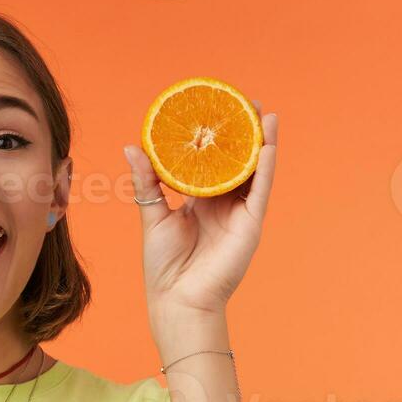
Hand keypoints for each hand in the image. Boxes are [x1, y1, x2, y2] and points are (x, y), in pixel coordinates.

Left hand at [123, 102, 277, 317]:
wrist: (178, 299)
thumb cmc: (164, 266)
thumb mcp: (153, 215)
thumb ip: (147, 181)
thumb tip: (132, 146)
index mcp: (202, 202)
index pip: (213, 163)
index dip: (216, 138)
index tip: (216, 110)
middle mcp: (224, 205)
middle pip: (238, 161)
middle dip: (243, 133)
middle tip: (244, 102)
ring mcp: (240, 214)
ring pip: (255, 171)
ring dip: (262, 142)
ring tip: (264, 113)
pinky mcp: (250, 225)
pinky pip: (261, 190)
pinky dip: (266, 167)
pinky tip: (268, 144)